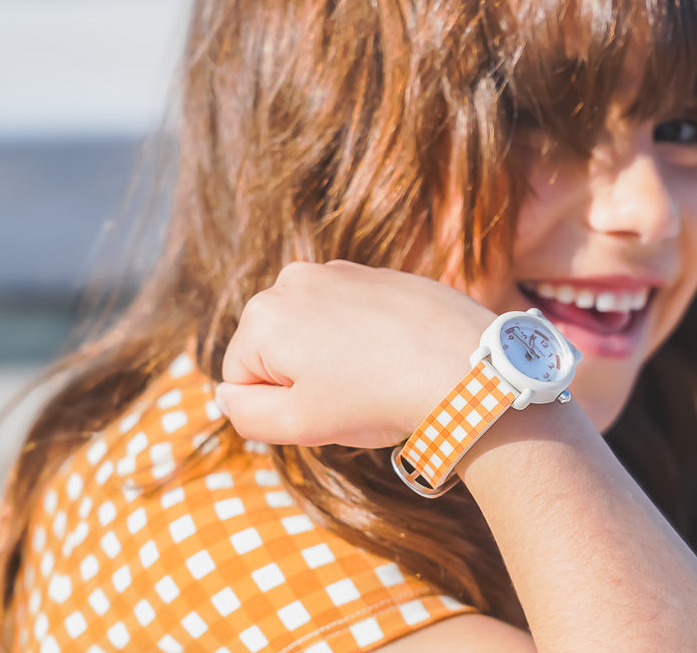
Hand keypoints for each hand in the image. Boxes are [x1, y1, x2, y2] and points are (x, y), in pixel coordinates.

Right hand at [215, 260, 495, 448]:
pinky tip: (397, 357)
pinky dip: (366, 339)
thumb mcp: (298, 425)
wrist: (466, 369)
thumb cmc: (379, 400)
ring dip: (334, 359)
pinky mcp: (380, 274)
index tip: (323, 408)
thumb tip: (230, 393)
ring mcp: (340, 270)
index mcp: (264, 316)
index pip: (239, 378)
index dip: (277, 407)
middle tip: (351, 396)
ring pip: (314, 332)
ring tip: (376, 377)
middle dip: (302, 378)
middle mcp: (294, 280)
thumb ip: (244, 413)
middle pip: (275, 349)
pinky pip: (352, 316)